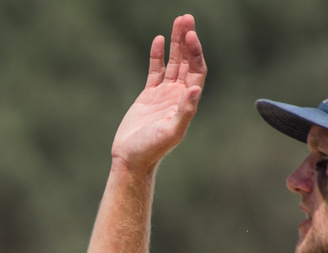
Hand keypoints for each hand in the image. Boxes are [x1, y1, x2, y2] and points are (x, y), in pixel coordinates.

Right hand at [110, 14, 206, 171]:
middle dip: (188, 40)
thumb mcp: (170, 132)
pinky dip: (157, 55)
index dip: (196, 52)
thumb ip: (184, 111)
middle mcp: (178, 95)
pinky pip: (156, 70)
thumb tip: (195, 90)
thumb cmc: (151, 150)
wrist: (131, 159)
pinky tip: (159, 40)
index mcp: (187, 102)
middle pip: (187, 61)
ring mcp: (164, 94)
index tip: (190, 36)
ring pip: (173, 62)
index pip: (197, 70)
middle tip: (186, 18)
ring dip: (176, 42)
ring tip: (178, 21)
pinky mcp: (149, 95)